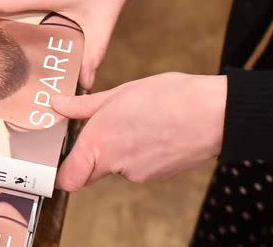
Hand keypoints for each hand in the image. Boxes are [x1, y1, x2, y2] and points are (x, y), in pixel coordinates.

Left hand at [52, 72, 226, 189]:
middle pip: (90, 172)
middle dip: (92, 156)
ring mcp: (138, 174)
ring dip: (121, 150)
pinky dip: (142, 153)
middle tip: (104, 129)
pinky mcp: (157, 177)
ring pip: (117, 167)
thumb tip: (57, 105)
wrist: (215, 114)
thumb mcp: (119, 92)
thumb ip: (84, 105)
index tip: (63, 157)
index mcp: (100, 141)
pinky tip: (155, 131)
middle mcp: (116, 164)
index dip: (62, 172)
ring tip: (139, 122)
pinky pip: (139, 167)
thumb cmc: (169, 97)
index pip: (68, 179)